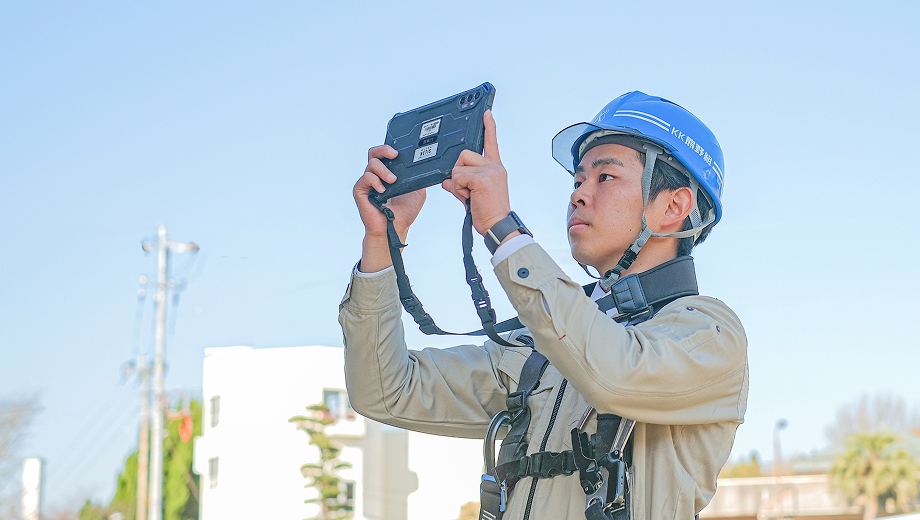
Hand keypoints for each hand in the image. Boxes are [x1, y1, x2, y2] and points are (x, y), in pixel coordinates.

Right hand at [353, 145, 426, 241]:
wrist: (396, 229)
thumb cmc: (404, 213)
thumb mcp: (418, 191)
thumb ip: (417, 177)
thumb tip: (424, 166)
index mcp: (388, 173)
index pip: (384, 154)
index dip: (389, 148)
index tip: (400, 150)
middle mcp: (376, 175)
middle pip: (374, 153)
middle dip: (383, 150)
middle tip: (394, 155)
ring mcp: (368, 183)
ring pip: (371, 164)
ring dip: (383, 170)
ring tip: (392, 180)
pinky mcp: (361, 191)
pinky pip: (365, 178)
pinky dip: (375, 181)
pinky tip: (383, 190)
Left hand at [441, 110, 510, 234]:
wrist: (497, 226)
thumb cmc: (488, 213)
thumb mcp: (473, 195)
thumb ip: (461, 184)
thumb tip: (447, 181)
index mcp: (495, 168)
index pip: (491, 143)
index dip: (489, 127)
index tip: (487, 113)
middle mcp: (493, 166)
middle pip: (463, 155)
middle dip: (459, 173)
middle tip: (469, 191)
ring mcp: (489, 171)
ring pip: (457, 167)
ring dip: (458, 184)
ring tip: (470, 196)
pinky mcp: (481, 178)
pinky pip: (457, 177)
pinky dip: (459, 190)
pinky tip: (470, 198)